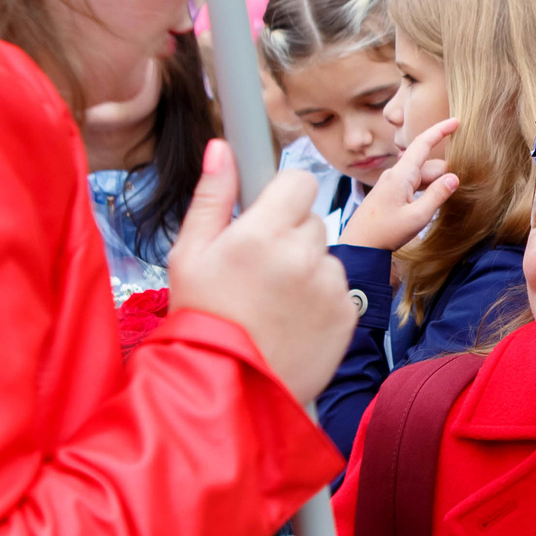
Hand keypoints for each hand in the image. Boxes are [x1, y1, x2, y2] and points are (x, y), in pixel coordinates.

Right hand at [167, 142, 353, 404]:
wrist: (227, 387)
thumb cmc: (202, 319)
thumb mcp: (189, 253)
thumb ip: (212, 196)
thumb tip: (222, 147)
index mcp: (262, 233)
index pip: (299, 180)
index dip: (283, 195)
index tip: (268, 215)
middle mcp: (302, 255)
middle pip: (312, 220)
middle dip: (290, 237)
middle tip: (259, 272)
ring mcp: (329, 286)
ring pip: (325, 257)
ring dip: (306, 270)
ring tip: (274, 304)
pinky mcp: (346, 314)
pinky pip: (338, 289)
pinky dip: (320, 301)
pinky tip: (291, 321)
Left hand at [339, 117, 460, 251]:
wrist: (359, 246)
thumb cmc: (385, 233)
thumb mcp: (417, 217)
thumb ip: (437, 195)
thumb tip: (454, 178)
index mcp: (401, 175)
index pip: (423, 144)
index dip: (440, 131)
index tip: (456, 121)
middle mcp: (395, 174)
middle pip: (427, 165)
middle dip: (444, 173)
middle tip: (456, 193)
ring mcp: (392, 183)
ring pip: (421, 176)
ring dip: (435, 184)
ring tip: (445, 201)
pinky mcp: (390, 193)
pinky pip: (414, 184)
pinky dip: (426, 190)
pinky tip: (430, 204)